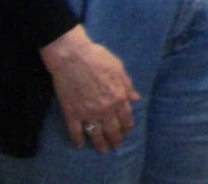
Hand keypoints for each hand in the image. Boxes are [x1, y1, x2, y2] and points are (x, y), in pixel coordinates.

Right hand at [40, 25, 139, 152]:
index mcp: (118, 97)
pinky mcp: (71, 112)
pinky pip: (75, 130)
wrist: (73, 57)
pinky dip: (78, 139)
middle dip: (115, 138)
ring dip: (100, 143)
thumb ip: (127, 86)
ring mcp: (88, 112)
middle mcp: (105, 108)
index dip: (126, 126)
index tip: (126, 131)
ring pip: (96, 133)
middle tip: (116, 145)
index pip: (125, 117)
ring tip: (103, 149)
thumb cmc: (98, 58)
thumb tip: (136, 99)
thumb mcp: (119, 69)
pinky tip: (80, 145)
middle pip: (112, 128)